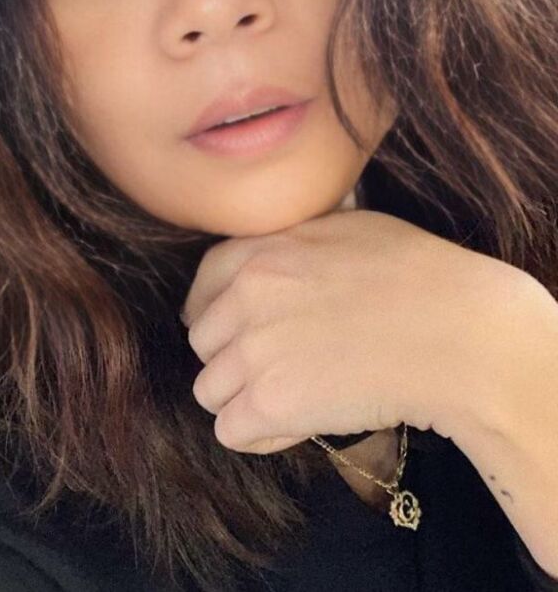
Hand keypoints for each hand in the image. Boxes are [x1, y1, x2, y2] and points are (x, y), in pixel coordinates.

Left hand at [180, 209, 534, 454]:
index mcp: (261, 252)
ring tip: (288, 398)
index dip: (214, 311)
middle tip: (276, 366)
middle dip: (231, 357)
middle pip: (203, 342)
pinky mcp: (271, 404)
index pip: (203, 286)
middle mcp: (246, 299)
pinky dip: (258, 434)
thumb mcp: (348, 227)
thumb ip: (295, 239)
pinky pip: (231, 431)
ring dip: (241, 398)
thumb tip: (282, 247)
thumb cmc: (418, 275)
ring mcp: (254, 352)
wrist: (457, 333)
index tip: (232, 330)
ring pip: (210, 390)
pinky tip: (294, 425)